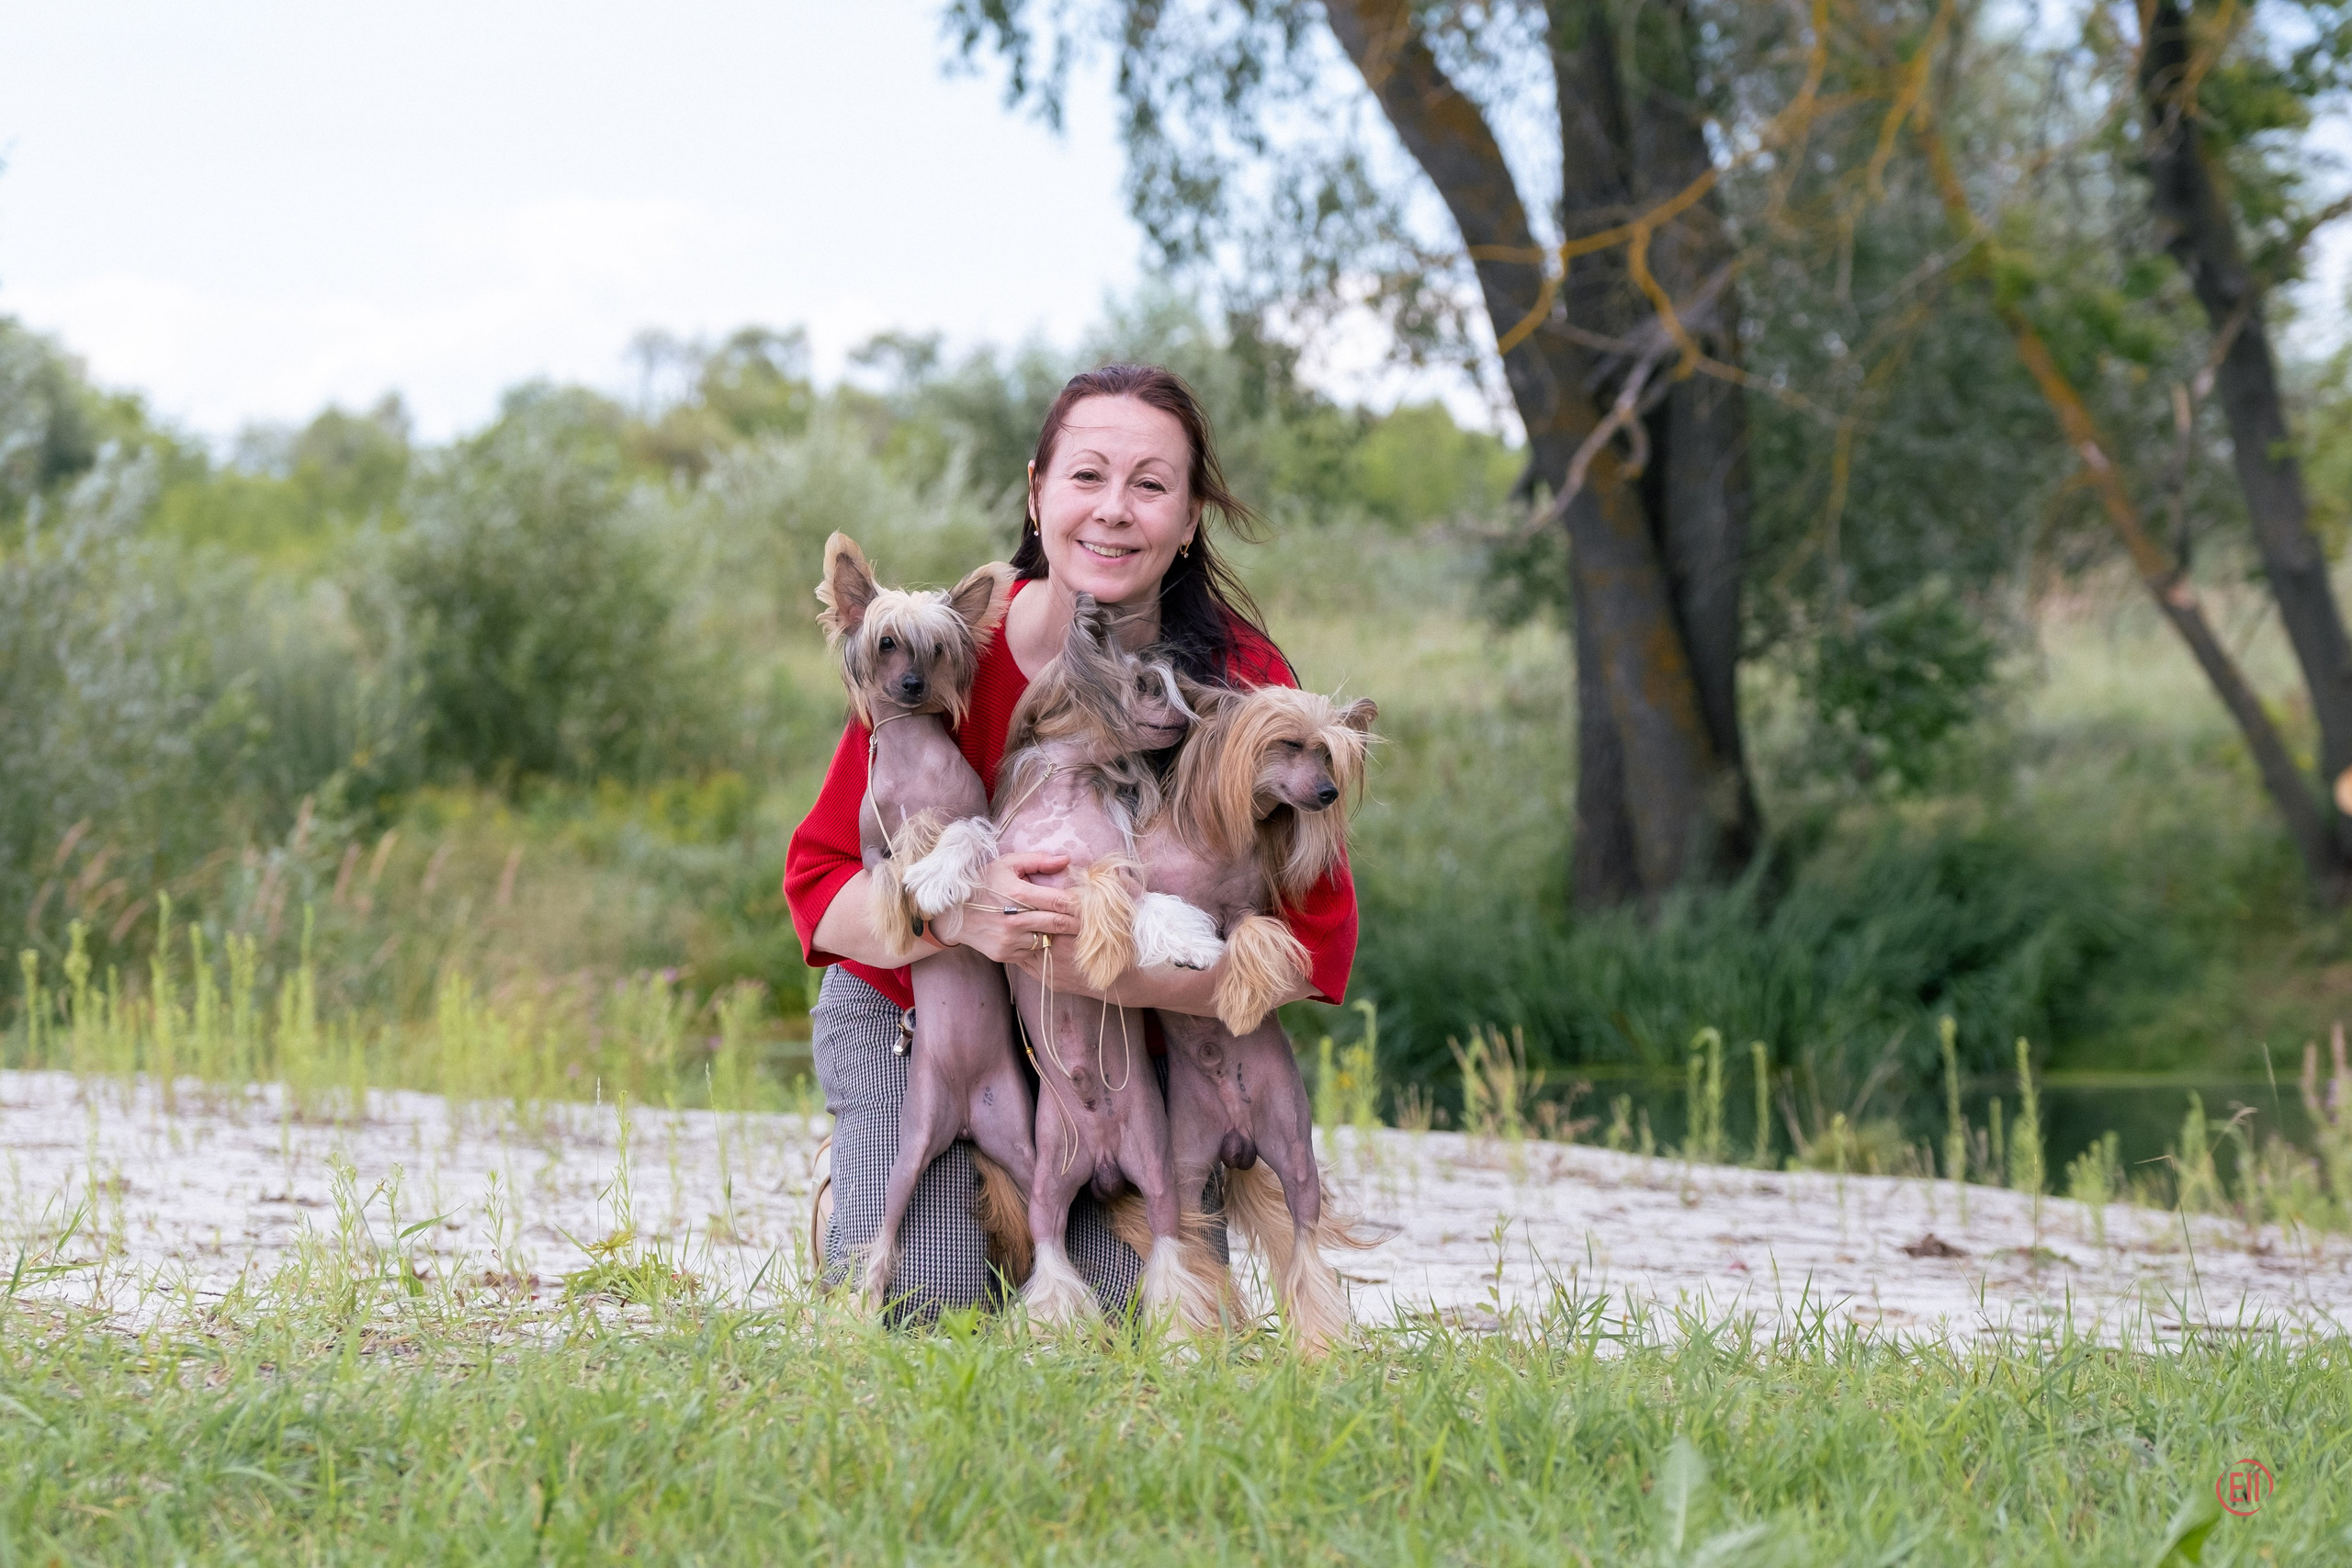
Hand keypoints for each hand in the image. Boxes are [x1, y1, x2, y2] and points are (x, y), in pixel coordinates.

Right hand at [931, 852, 1078, 962]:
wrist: (951, 912)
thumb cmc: (983, 883)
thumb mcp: (1007, 863)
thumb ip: (1038, 860)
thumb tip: (1066, 860)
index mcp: (1017, 894)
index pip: (1060, 901)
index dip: (1079, 904)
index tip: (1092, 904)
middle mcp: (1014, 919)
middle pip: (1059, 924)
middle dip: (1079, 923)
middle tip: (1093, 922)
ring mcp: (1009, 940)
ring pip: (1047, 941)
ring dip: (1060, 937)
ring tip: (1072, 932)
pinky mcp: (1004, 954)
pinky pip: (1032, 953)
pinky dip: (1041, 946)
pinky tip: (1046, 939)